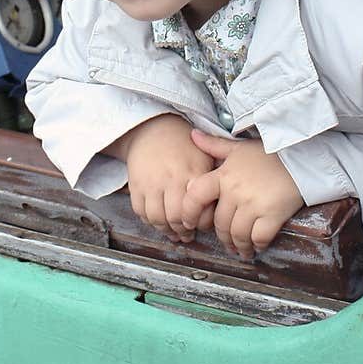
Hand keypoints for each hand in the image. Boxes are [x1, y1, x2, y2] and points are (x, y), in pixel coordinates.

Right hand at [110, 115, 216, 241]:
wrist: (154, 129)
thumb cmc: (184, 146)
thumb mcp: (206, 156)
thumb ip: (215, 180)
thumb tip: (226, 205)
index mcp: (194, 171)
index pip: (201, 208)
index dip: (204, 223)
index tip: (204, 224)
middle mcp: (172, 177)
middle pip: (177, 217)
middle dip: (184, 230)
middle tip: (188, 233)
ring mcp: (152, 182)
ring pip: (158, 218)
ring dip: (166, 230)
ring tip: (173, 232)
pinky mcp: (136, 184)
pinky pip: (141, 211)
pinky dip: (149, 221)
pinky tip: (158, 221)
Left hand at [182, 130, 303, 259]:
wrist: (301, 157)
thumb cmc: (269, 152)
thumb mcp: (239, 147)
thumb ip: (214, 144)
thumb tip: (192, 135)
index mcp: (223, 175)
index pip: (195, 196)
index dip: (189, 213)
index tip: (190, 224)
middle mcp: (235, 191)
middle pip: (219, 223)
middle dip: (222, 237)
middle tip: (226, 242)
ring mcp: (253, 204)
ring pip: (237, 234)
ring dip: (238, 245)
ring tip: (241, 249)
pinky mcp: (272, 215)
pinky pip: (259, 237)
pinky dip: (257, 245)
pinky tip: (257, 246)